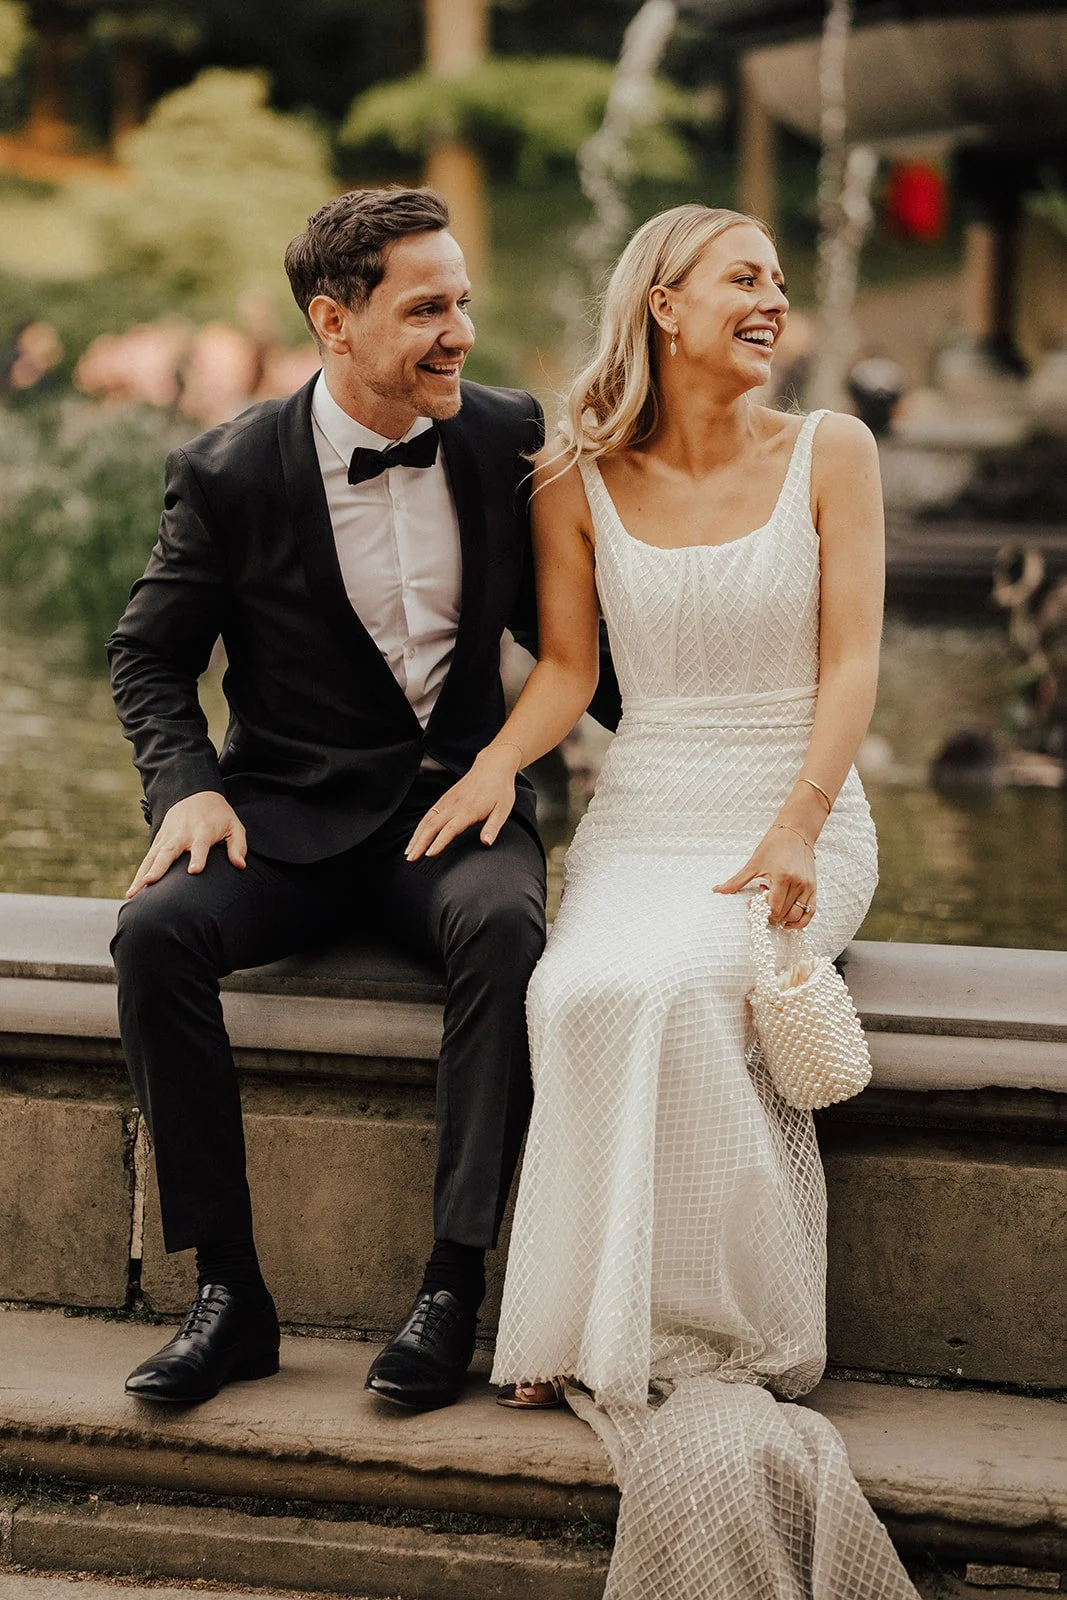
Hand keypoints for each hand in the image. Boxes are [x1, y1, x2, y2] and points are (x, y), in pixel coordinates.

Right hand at [126, 791, 245, 897]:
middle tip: (150, 881)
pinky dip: (138, 875)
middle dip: (159, 867)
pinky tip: (132, 893)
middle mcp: (181, 835)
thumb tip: (240, 865)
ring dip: (142, 874)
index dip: (198, 858)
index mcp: (202, 831)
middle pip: (168, 851)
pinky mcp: (158, 841)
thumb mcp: (234, 825)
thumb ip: (238, 845)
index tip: (194, 871)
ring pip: (152, 857)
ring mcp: (167, 838)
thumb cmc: (218, 815)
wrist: (195, 794)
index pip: (199, 846)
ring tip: (134, 894)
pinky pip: (147, 860)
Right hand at [406, 748, 519, 860]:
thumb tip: (487, 843)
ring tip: (409, 852)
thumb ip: (493, 827)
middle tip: (411, 859)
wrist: (492, 766)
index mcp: (469, 810)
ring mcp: (447, 801)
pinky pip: (428, 814)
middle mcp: (454, 806)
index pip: (450, 829)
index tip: (428, 854)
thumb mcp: (503, 809)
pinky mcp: (445, 798)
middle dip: (420, 843)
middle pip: (432, 826)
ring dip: (416, 836)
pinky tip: (415, 837)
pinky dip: (419, 827)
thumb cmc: (500, 789)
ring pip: (427, 820)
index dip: (438, 842)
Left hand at [713, 824, 815, 928]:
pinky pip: (810, 912)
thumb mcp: (753, 863)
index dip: (762, 911)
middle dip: (771, 914)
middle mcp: (798, 884)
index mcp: (782, 877)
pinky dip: (800, 921)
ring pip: (797, 915)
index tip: (755, 904)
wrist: (796, 832)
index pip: (774, 908)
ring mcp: (808, 887)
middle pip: (784, 914)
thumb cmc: (774, 845)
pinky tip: (789, 921)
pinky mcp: (814, 888)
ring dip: (784, 917)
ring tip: (775, 906)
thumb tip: (717, 890)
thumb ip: (736, 881)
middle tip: (764, 904)